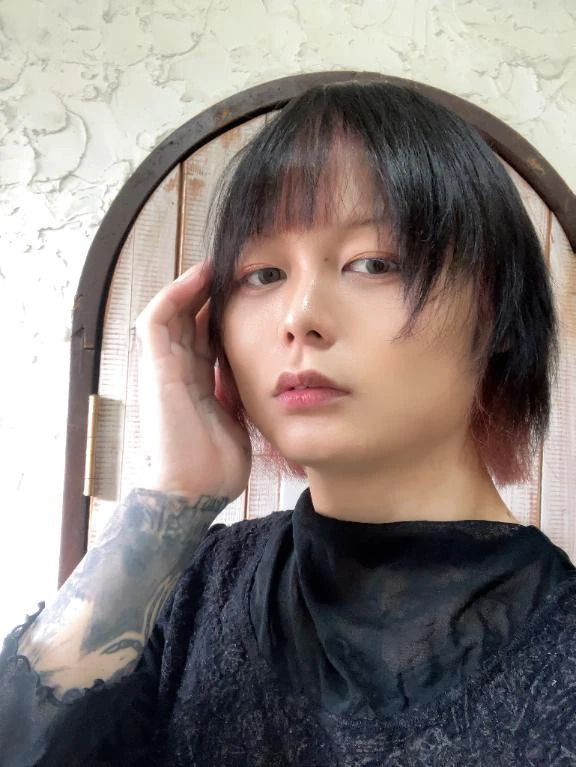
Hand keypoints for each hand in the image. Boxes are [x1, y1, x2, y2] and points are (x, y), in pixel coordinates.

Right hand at [133, 262, 251, 502]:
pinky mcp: (156, 369)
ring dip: (188, 286)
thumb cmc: (215, 467)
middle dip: (206, 295)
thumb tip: (253, 377)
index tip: (245, 295)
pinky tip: (197, 278)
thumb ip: (237, 397)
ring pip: (169, 314)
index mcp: (196, 385)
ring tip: (213, 265)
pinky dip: (174, 295)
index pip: (204, 339)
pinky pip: (156, 321)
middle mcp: (177, 373)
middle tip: (231, 271)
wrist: (193, 492)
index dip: (219, 315)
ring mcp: (164, 370)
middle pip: (187, 321)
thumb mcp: (236, 422)